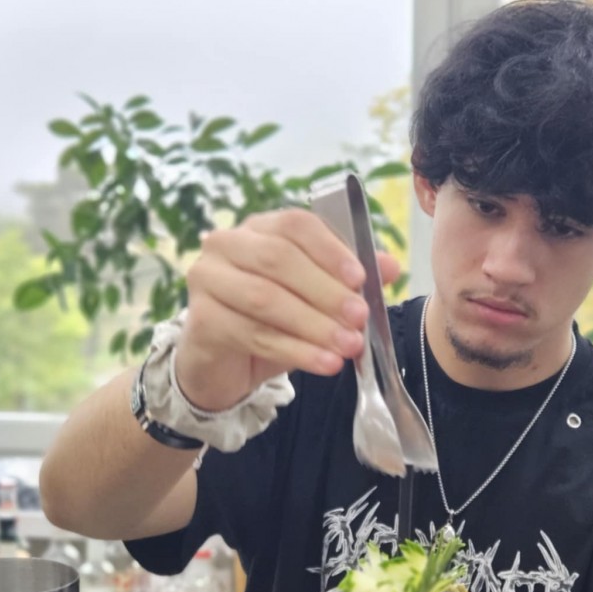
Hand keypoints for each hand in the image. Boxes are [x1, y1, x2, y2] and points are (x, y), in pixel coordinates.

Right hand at [176, 208, 401, 411]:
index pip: (296, 225)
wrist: (223, 366)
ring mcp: (208, 279)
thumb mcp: (313, 300)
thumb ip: (347, 279)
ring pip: (266, 299)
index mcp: (259, 228)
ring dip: (313, 325)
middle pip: (278, 259)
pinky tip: (324, 364)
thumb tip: (390, 266)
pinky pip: (253, 334)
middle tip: (359, 318)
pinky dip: (294, 351)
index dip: (330, 250)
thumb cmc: (270, 324)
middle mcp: (226, 245)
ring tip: (347, 346)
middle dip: (325, 291)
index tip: (361, 278)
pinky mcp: (202, 319)